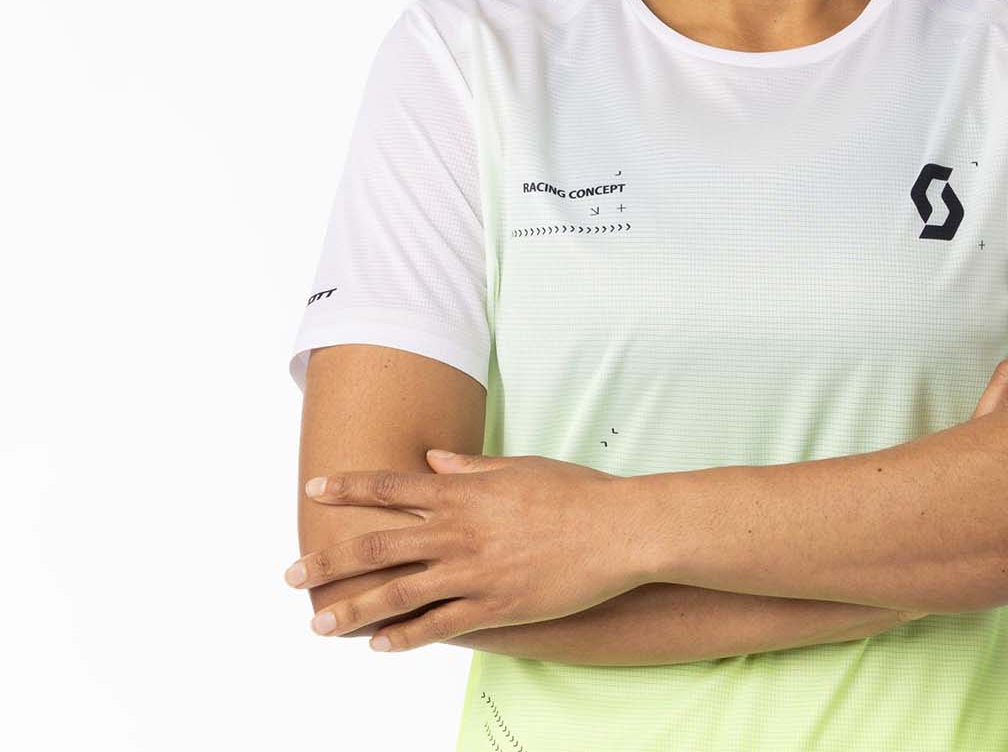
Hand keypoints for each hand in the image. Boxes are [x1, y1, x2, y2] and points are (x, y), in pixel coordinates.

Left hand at [285, 451, 641, 651]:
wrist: (618, 530)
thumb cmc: (573, 492)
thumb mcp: (520, 468)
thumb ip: (471, 469)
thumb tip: (435, 462)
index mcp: (464, 492)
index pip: (392, 487)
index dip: (350, 487)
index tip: (314, 489)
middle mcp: (459, 531)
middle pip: (379, 545)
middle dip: (330, 560)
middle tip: (290, 574)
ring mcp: (474, 571)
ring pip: (398, 593)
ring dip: (352, 609)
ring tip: (317, 623)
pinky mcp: (494, 606)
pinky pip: (438, 626)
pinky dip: (404, 637)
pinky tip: (377, 646)